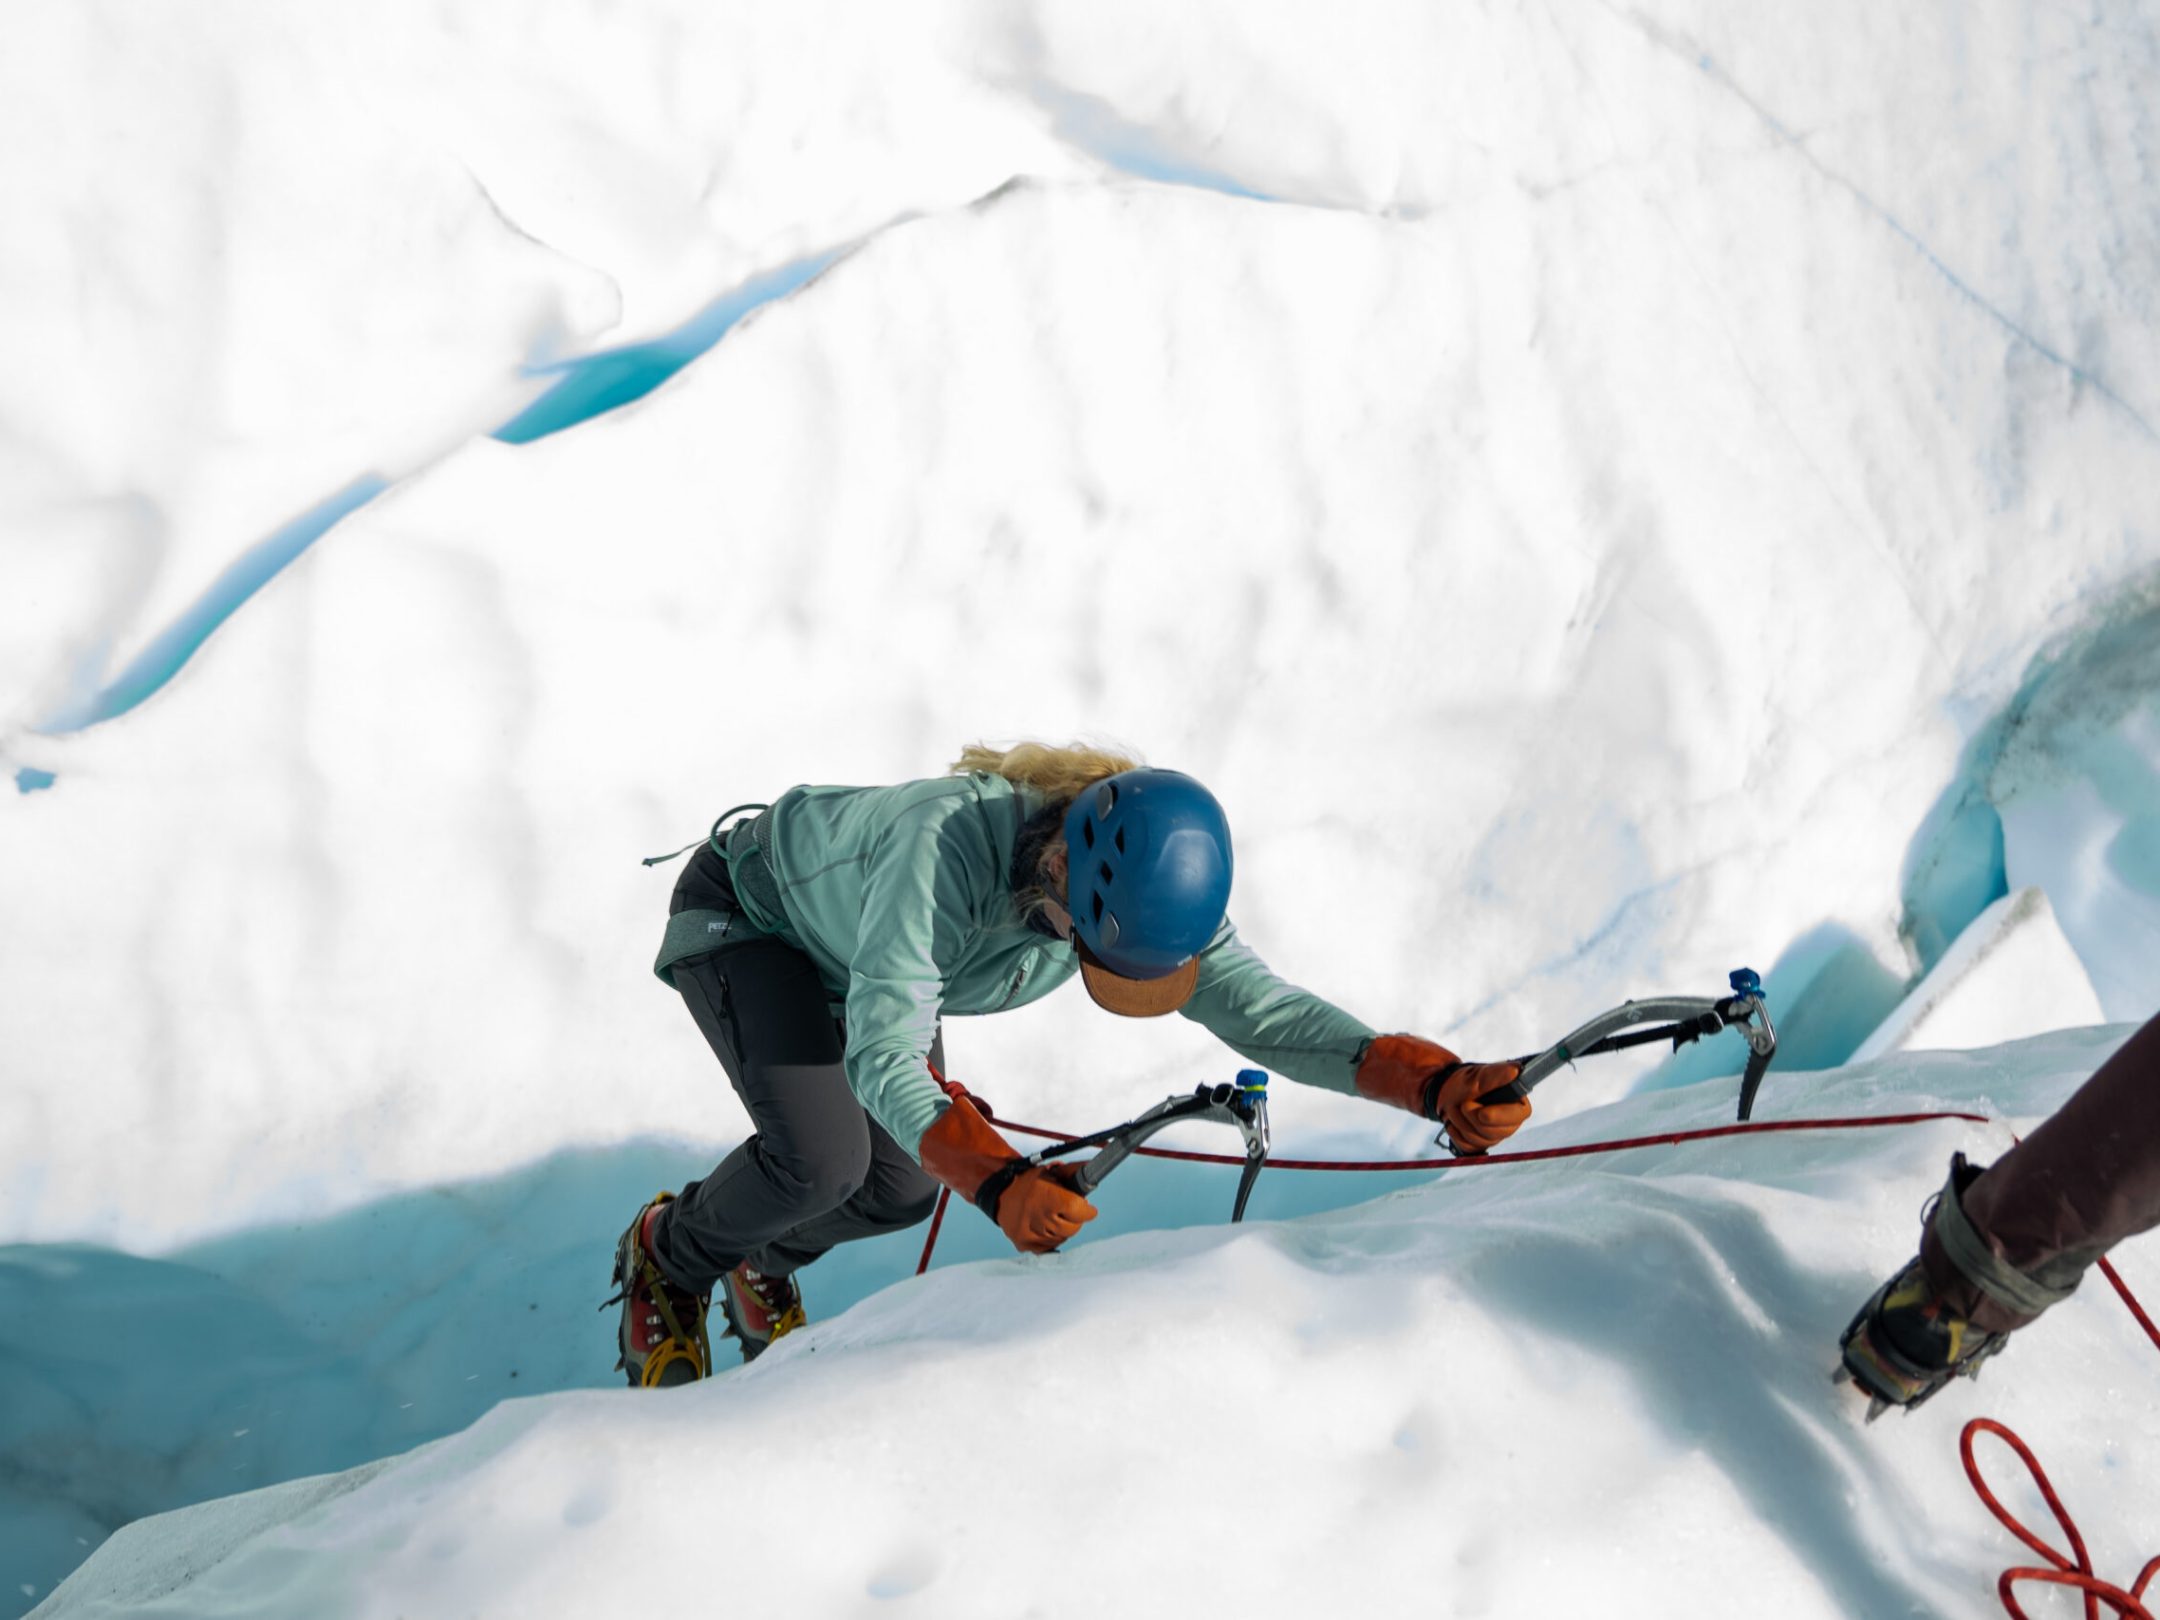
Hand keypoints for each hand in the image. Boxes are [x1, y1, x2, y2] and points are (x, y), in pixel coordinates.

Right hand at [919, 1095, 1099, 1253]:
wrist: (999, 1192)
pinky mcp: (1025, 1244)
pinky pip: (1048, 1248)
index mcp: (1051, 1198)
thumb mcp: (1051, 1171)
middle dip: (1074, 1218)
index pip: (1082, 1212)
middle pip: (1074, 1227)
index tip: (1086, 1207)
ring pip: (1062, 1238)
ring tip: (1051, 1215)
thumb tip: (1094, 1170)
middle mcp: (1041, 1218)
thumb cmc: (1029, 1180)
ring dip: (1062, 1228)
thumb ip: (1074, 1172)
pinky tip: (1044, 1226)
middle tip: (1067, 1209)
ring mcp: (1032, 1234)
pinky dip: (1050, 1239)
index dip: (1086, 1209)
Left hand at [1433, 1059, 1530, 1153]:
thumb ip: (1496, 1075)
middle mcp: (1510, 1121)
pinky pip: (1469, 1147)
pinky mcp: (1481, 1144)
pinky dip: (1457, 1133)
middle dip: (1473, 1117)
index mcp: (1515, 1103)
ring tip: (1457, 1108)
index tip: (1482, 1112)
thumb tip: (1515, 1070)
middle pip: (1495, 1132)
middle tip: (1464, 1103)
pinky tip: (1454, 1122)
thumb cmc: (1465, 1082)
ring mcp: (1496, 1135)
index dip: (1499, 1116)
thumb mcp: (1477, 1076)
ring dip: (1462, 1123)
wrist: (1445, 1093)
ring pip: (1481, 1141)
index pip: (1519, 1115)